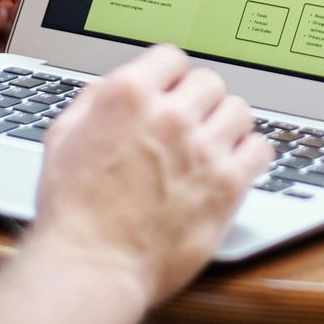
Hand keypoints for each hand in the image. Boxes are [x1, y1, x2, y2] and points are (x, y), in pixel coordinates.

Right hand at [34, 45, 271, 304]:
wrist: (92, 266)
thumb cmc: (72, 212)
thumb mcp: (62, 139)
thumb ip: (94, 102)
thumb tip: (115, 85)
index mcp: (128, 95)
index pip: (172, 57)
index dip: (170, 77)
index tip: (171, 93)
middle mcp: (170, 115)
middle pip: (209, 82)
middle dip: (198, 102)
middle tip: (188, 126)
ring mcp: (203, 148)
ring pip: (239, 110)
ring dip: (225, 125)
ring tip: (211, 146)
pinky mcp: (228, 184)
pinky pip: (260, 149)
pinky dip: (249, 155)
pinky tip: (232, 166)